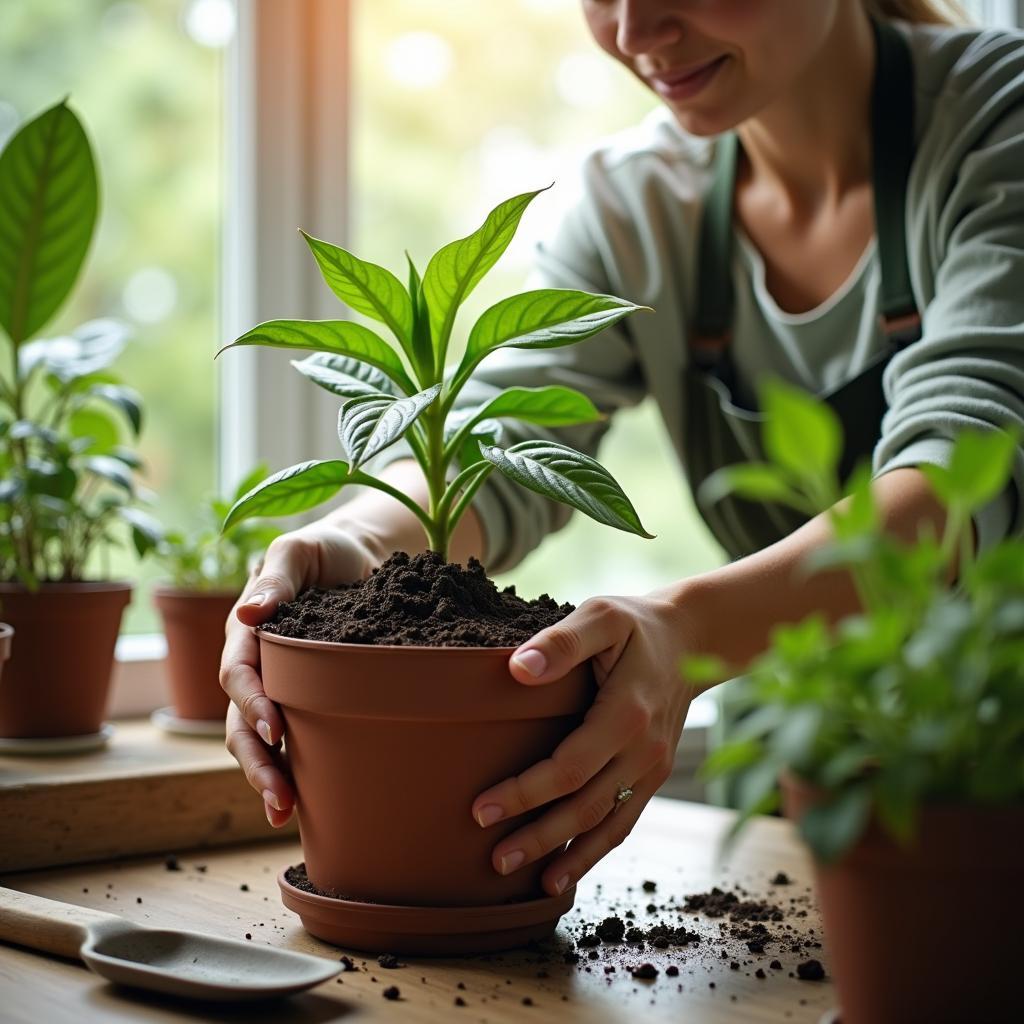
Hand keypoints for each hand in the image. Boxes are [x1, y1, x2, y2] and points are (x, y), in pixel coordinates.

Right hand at [220, 521, 385, 826]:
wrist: (364, 558)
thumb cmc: (327, 550)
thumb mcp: (300, 550)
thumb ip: (277, 578)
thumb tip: (248, 615)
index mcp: (248, 631)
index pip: (239, 672)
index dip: (251, 702)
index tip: (274, 729)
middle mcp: (258, 665)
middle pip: (241, 721)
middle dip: (255, 761)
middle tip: (280, 797)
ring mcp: (281, 687)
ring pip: (261, 740)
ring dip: (269, 777)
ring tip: (285, 814)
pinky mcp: (310, 701)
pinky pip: (296, 740)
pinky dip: (296, 771)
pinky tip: (305, 804)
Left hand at [470, 584, 700, 895]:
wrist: (692, 639)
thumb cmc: (635, 624)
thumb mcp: (601, 616)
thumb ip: (561, 642)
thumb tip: (518, 669)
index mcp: (626, 713)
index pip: (569, 767)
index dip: (526, 793)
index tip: (482, 809)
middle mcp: (644, 749)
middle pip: (586, 806)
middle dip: (539, 836)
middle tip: (494, 858)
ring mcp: (653, 766)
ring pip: (608, 823)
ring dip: (568, 855)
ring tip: (528, 881)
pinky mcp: (655, 774)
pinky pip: (625, 819)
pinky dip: (597, 849)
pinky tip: (567, 871)